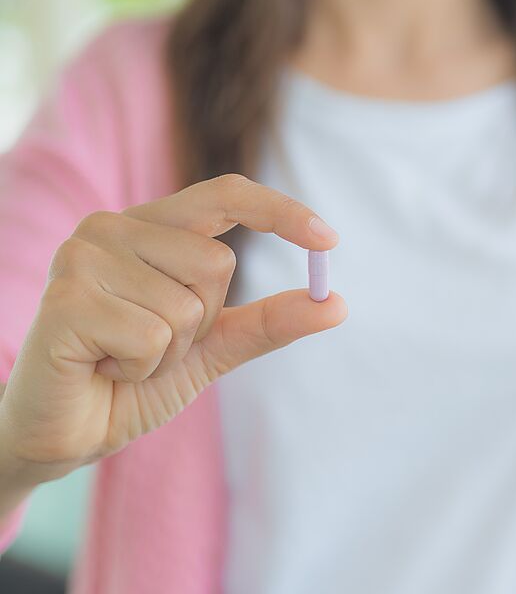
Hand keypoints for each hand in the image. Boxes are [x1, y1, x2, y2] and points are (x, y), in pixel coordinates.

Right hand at [0, 174, 346, 487]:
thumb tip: (336, 303)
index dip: (280, 212)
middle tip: (151, 346)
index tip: (330, 241)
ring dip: (170, 351)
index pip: (225, 195)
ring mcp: (84, 258)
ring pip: (189, 304)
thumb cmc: (132, 381)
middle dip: (201, 323)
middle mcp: (112, 228)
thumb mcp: (212, 347)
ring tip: (122, 357)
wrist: (65, 434)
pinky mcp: (66, 299)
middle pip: (218, 263)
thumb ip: (268, 322)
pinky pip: (154, 338)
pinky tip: (102, 368)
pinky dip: (141, 369)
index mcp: (149, 229)